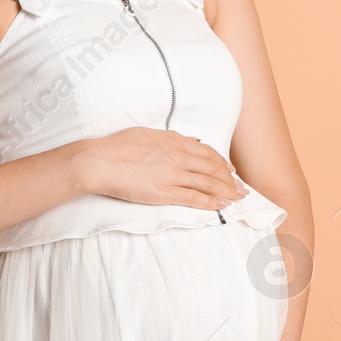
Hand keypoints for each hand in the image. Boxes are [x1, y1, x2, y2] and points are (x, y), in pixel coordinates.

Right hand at [76, 128, 248, 211]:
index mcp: (174, 140)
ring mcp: (172, 174)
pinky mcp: (164, 192)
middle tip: (241, 187)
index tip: (230, 170)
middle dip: (230, 179)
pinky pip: (194, 197)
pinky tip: (221, 206)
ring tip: (238, 198)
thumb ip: (168, 140)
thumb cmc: (117, 147)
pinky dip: (211, 202)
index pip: (208, 152)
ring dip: (226, 191)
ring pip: (208, 183)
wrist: (99, 161)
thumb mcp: (147, 134)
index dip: (222, 163)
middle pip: (213, 168)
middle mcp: (178, 155)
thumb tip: (185, 142)